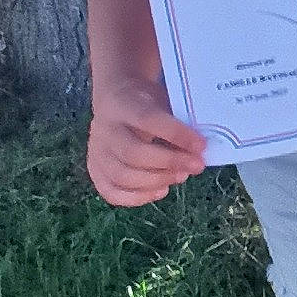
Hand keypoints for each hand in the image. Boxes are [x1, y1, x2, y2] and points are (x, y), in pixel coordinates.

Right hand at [87, 76, 207, 205]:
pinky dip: (138, 198)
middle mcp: (104, 129)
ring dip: (157, 181)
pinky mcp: (94, 169)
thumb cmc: (145, 101)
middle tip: (196, 166)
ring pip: (122, 176)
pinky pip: (111, 192)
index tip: (201, 145)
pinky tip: (162, 191)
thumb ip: (177, 120)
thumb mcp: (161, 99)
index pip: (147, 120)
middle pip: (133, 153)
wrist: (115, 98)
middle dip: (169, 163)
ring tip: (182, 176)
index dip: (176, 134)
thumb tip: (200, 149)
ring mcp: (96, 151)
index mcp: (122, 104)